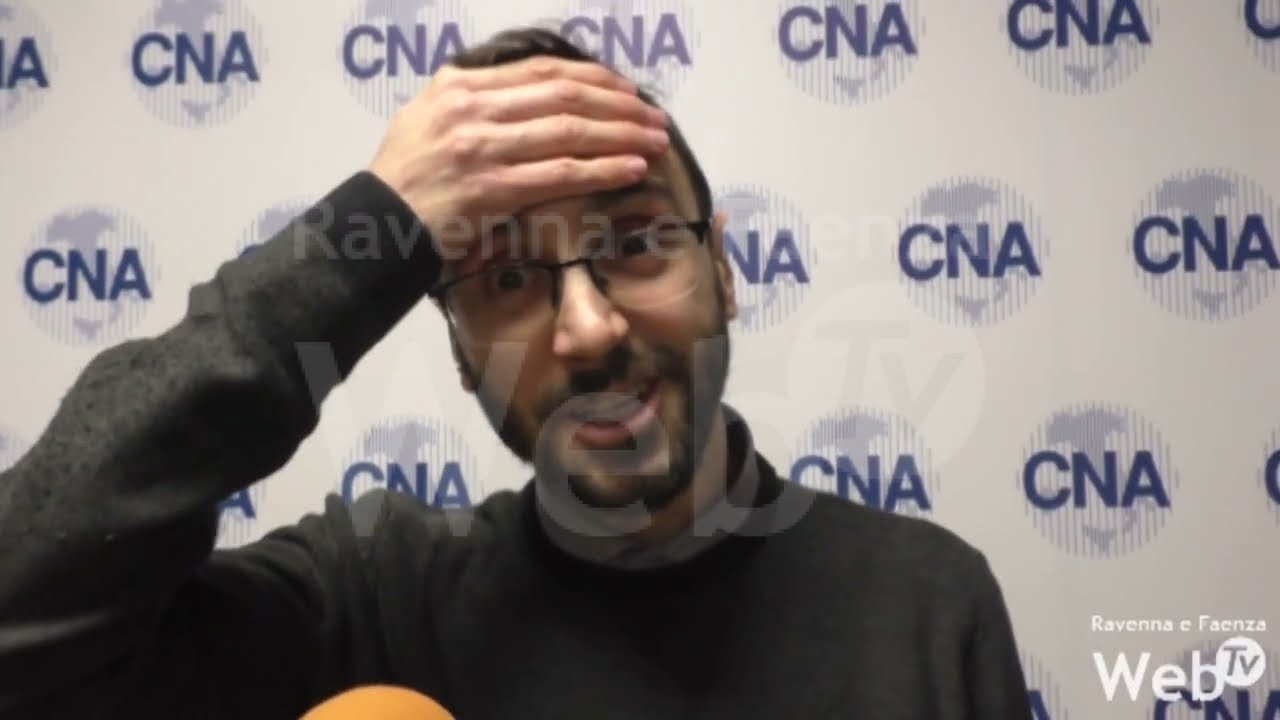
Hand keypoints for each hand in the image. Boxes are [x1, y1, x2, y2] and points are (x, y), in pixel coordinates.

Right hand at [367, 55, 669, 257]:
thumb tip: (525, 91)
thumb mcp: (426, 117)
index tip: (626, 89)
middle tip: (655, 117)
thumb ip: (473, 99)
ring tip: (655, 141)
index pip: (540, 71)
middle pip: (563, 96)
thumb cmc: (405, 178)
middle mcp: (471, 109)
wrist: (377, 225)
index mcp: (459, 86)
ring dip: (621, 135)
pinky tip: (631, 168)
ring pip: (569, 132)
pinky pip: (561, 174)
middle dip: (618, 105)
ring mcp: (482, 148)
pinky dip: (602, 169)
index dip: (592, 78)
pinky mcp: (493, 189)